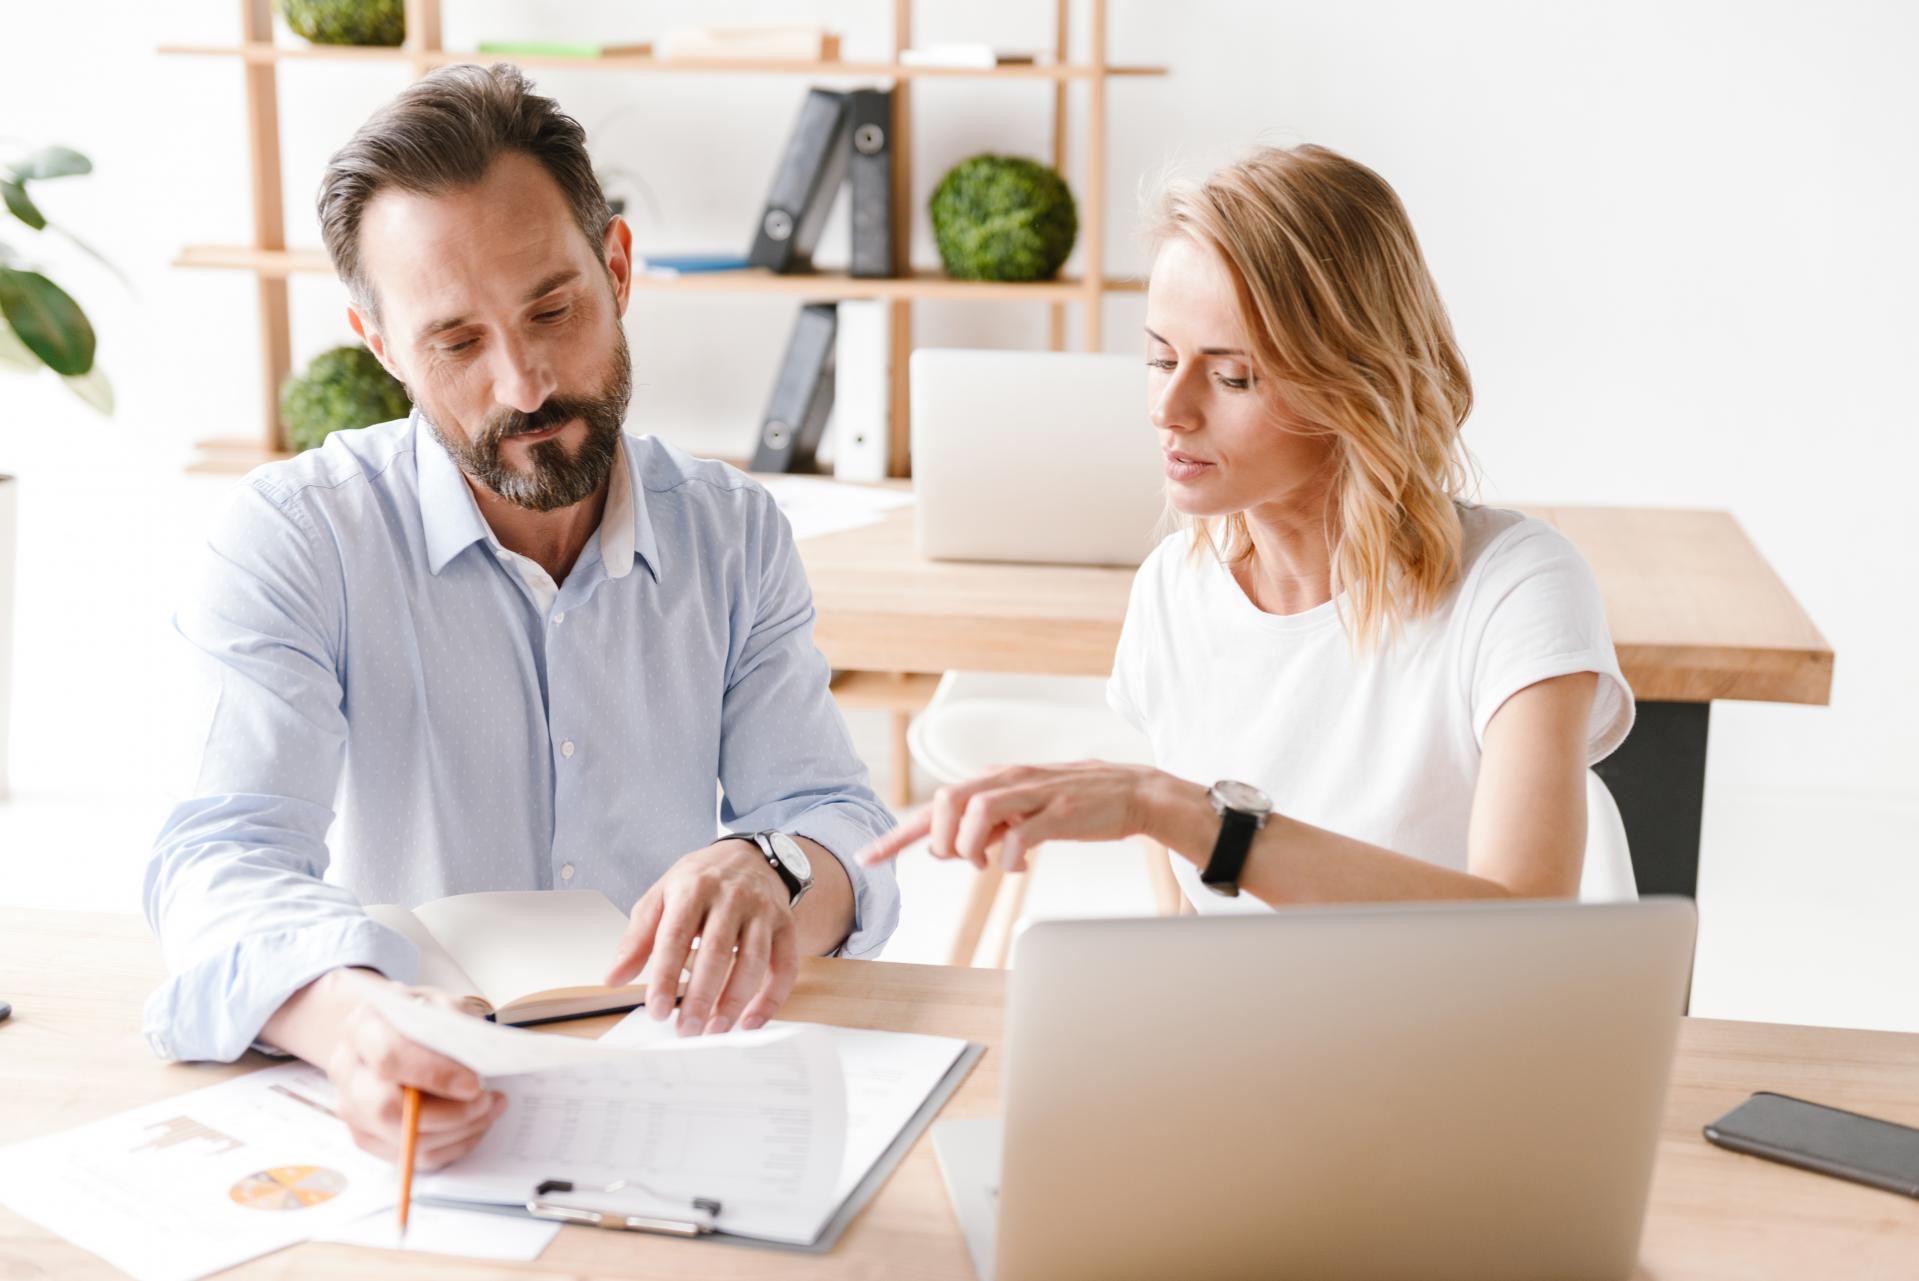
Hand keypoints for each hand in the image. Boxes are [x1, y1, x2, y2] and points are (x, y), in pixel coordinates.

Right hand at [311, 971, 507, 1169]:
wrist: (389, 1033)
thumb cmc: (418, 1019)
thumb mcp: (441, 1004)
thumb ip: (455, 1024)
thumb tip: (477, 1062)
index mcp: (363, 1027)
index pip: (389, 1057)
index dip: (433, 1074)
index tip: (473, 1083)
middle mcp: (348, 1070)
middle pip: (387, 1109)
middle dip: (447, 1113)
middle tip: (485, 1101)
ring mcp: (352, 1107)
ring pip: (404, 1139)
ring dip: (457, 1132)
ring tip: (489, 1110)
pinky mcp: (366, 1135)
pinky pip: (412, 1157)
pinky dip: (452, 1145)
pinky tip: (474, 1125)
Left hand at [605, 840, 798, 1036]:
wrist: (749, 857)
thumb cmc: (700, 882)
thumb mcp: (661, 896)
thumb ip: (638, 938)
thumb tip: (614, 978)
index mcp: (693, 888)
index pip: (676, 936)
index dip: (664, 976)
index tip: (655, 1010)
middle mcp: (731, 897)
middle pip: (717, 952)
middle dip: (700, 996)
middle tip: (686, 1030)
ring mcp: (762, 911)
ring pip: (753, 960)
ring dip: (734, 1001)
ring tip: (714, 1030)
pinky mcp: (786, 926)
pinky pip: (785, 966)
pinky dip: (772, 998)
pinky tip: (752, 1021)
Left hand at [856, 761, 1165, 871]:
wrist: (1131, 791)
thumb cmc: (1072, 804)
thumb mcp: (1022, 809)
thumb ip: (989, 823)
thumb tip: (958, 849)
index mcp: (993, 780)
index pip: (934, 806)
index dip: (898, 835)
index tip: (868, 858)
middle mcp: (1006, 780)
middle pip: (946, 800)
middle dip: (940, 840)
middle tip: (960, 861)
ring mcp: (1033, 794)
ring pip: (976, 812)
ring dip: (971, 847)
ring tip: (986, 862)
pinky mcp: (1058, 813)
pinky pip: (1020, 836)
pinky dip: (1009, 858)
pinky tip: (1017, 866)